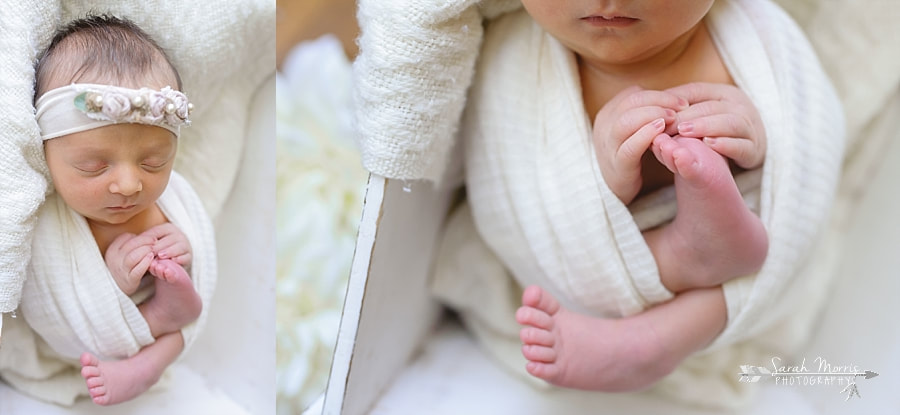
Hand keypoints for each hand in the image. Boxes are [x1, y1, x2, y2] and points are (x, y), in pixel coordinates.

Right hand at [105, 232, 155, 294]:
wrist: (120, 287)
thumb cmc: (126, 266)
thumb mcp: (124, 253)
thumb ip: (132, 243)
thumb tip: (146, 235)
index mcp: (112, 250)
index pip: (125, 238)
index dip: (141, 236)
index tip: (152, 236)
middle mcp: (114, 260)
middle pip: (130, 246)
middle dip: (145, 241)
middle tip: (155, 241)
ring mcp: (121, 271)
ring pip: (133, 257)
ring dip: (145, 251)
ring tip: (154, 250)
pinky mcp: (129, 280)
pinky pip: (137, 271)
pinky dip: (146, 263)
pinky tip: (152, 259)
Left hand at [141, 223, 192, 267]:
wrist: (172, 260)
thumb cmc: (158, 249)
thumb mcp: (152, 243)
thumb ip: (146, 241)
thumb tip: (134, 242)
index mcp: (168, 228)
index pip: (157, 231)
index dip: (149, 239)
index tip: (140, 246)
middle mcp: (178, 234)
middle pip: (168, 239)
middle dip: (158, 247)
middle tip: (150, 253)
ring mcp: (185, 245)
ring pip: (178, 247)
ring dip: (169, 252)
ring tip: (160, 256)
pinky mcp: (189, 256)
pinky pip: (185, 257)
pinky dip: (179, 259)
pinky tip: (172, 262)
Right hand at [592, 86, 687, 203]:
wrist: (613, 189)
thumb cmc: (628, 155)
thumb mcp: (631, 129)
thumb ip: (642, 112)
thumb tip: (665, 96)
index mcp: (607, 114)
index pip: (633, 94)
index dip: (659, 95)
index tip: (680, 101)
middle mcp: (604, 126)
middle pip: (632, 102)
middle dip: (660, 101)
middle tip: (682, 107)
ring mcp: (607, 146)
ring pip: (627, 120)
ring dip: (654, 115)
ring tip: (673, 118)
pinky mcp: (617, 165)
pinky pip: (630, 146)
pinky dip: (647, 134)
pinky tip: (662, 131)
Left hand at [665, 83, 766, 168]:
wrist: (751, 149)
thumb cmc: (716, 130)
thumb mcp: (700, 113)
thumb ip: (677, 107)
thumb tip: (642, 97)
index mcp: (723, 93)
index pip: (698, 90)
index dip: (676, 100)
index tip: (657, 111)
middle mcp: (739, 106)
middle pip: (712, 107)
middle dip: (686, 116)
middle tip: (664, 126)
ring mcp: (750, 127)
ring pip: (730, 122)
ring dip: (706, 126)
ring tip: (684, 132)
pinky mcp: (755, 149)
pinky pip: (742, 145)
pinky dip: (726, 144)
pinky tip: (709, 145)